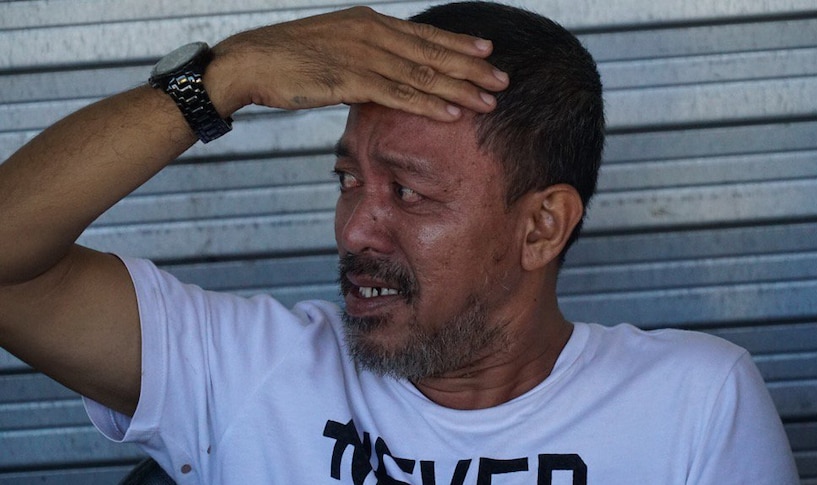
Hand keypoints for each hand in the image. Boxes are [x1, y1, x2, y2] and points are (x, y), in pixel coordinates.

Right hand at [207, 6, 508, 120]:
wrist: (249, 62)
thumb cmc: (288, 59)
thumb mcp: (333, 48)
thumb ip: (364, 56)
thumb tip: (385, 73)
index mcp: (369, 22)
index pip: (424, 35)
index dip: (458, 44)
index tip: (488, 51)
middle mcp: (372, 32)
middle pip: (433, 52)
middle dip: (472, 67)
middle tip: (503, 79)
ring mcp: (362, 54)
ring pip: (422, 74)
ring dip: (460, 88)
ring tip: (490, 100)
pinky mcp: (350, 79)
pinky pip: (398, 94)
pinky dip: (429, 104)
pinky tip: (453, 112)